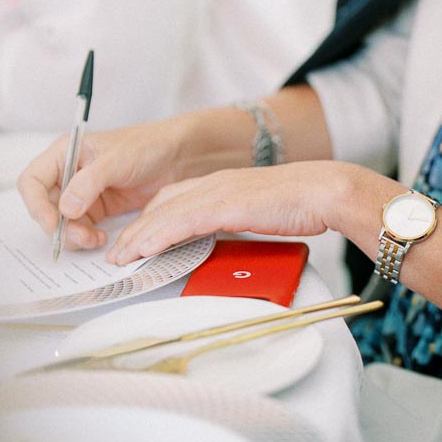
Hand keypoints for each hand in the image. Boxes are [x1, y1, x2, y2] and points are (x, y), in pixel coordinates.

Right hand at [17, 113, 219, 249]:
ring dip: (73, 236)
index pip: (32, 181)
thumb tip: (64, 209)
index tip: (52, 223)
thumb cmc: (146, 146)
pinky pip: (81, 229)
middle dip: (58, 226)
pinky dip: (86, 238)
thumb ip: (88, 183)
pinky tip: (101, 239)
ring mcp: (82, 193)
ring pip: (62, 223)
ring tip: (95, 239)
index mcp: (64, 154)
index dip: (36, 204)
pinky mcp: (97, 209)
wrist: (177, 157)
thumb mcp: (116, 160)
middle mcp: (68, 174)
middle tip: (80, 237)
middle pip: (45, 207)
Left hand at [106, 161, 356, 263]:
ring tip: (121, 257)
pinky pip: (184, 221)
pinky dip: (160, 234)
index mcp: (223, 185)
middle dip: (136, 230)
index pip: (174, 199)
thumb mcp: (260, 212)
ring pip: (166, 213)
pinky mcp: (226, 204)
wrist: (324, 191)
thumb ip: (238, 221)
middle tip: (118, 253)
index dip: (150, 220)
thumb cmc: (302, 204)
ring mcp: (219, 192)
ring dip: (140, 237)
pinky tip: (145, 248)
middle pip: (162, 205)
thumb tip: (228, 244)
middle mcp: (215, 184)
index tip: (135, 239)